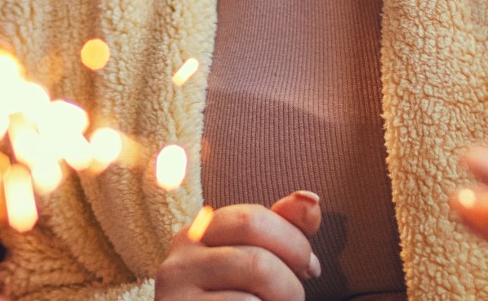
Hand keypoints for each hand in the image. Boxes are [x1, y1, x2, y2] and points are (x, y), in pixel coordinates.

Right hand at [155, 191, 323, 300]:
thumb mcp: (257, 261)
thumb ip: (282, 229)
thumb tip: (311, 197)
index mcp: (197, 236)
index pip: (253, 217)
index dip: (294, 241)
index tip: (310, 268)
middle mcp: (178, 262)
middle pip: (255, 253)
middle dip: (291, 278)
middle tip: (297, 298)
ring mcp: (175, 297)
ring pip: (253, 283)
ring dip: (284, 300)